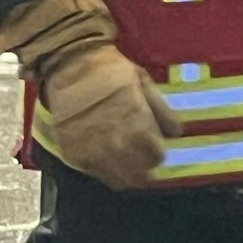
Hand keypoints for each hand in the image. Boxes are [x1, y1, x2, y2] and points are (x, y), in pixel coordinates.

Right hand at [0, 0, 182, 191]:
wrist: (68, 62)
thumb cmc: (109, 69)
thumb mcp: (143, 82)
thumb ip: (162, 111)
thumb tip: (175, 134)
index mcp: (139, 127)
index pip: (157, 158)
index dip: (157, 151)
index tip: (152, 145)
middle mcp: (118, 145)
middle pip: (140, 176)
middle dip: (143, 165)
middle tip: (139, 154)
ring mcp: (94, 153)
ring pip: (119, 181)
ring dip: (125, 172)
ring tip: (123, 158)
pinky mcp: (74, 155)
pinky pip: (96, 174)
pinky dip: (103, 168)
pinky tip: (103, 153)